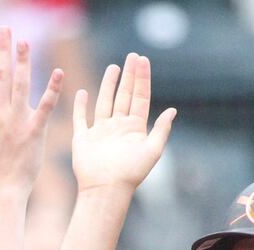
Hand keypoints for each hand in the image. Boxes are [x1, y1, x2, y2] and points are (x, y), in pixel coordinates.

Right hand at [0, 27, 62, 195]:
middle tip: (5, 28)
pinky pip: (46, 106)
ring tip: (24, 41)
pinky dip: (53, 89)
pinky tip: (59, 72)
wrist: (0, 190)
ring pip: (21, 84)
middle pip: (1, 74)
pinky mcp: (36, 131)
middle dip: (3, 49)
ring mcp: (17, 121)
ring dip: (23, 61)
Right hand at [71, 54, 176, 194]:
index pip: (140, 97)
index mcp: (135, 129)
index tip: (142, 60)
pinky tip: (82, 93)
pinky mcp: (83, 138)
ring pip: (105, 102)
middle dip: (128, 76)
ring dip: (109, 84)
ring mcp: (100, 132)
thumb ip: (161, 130)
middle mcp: (118, 127)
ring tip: (114, 67)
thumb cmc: (130, 174)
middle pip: (124, 95)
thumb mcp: (152, 151)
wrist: (106, 189)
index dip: (142, 78)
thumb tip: (173, 110)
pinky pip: (80, 118)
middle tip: (131, 56)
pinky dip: (80, 106)